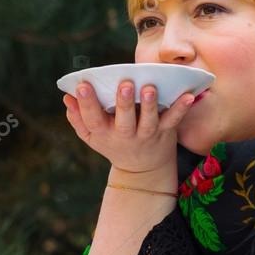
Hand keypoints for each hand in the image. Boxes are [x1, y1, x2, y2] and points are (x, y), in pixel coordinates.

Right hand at [63, 80, 194, 172]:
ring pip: (148, 121)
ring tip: (149, 88)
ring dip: (149, 105)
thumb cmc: (113, 143)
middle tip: (123, 84)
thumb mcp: (92, 135)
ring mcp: (146, 134)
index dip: (86, 102)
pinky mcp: (165, 132)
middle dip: (122, 103)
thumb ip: (78, 117)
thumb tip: (66, 97)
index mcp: (104, 133)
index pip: (92, 119)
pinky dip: (181, 108)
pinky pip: (174, 120)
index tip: (82, 85)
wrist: (143, 169)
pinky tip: (188, 95)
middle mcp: (125, 135)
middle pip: (123, 121)